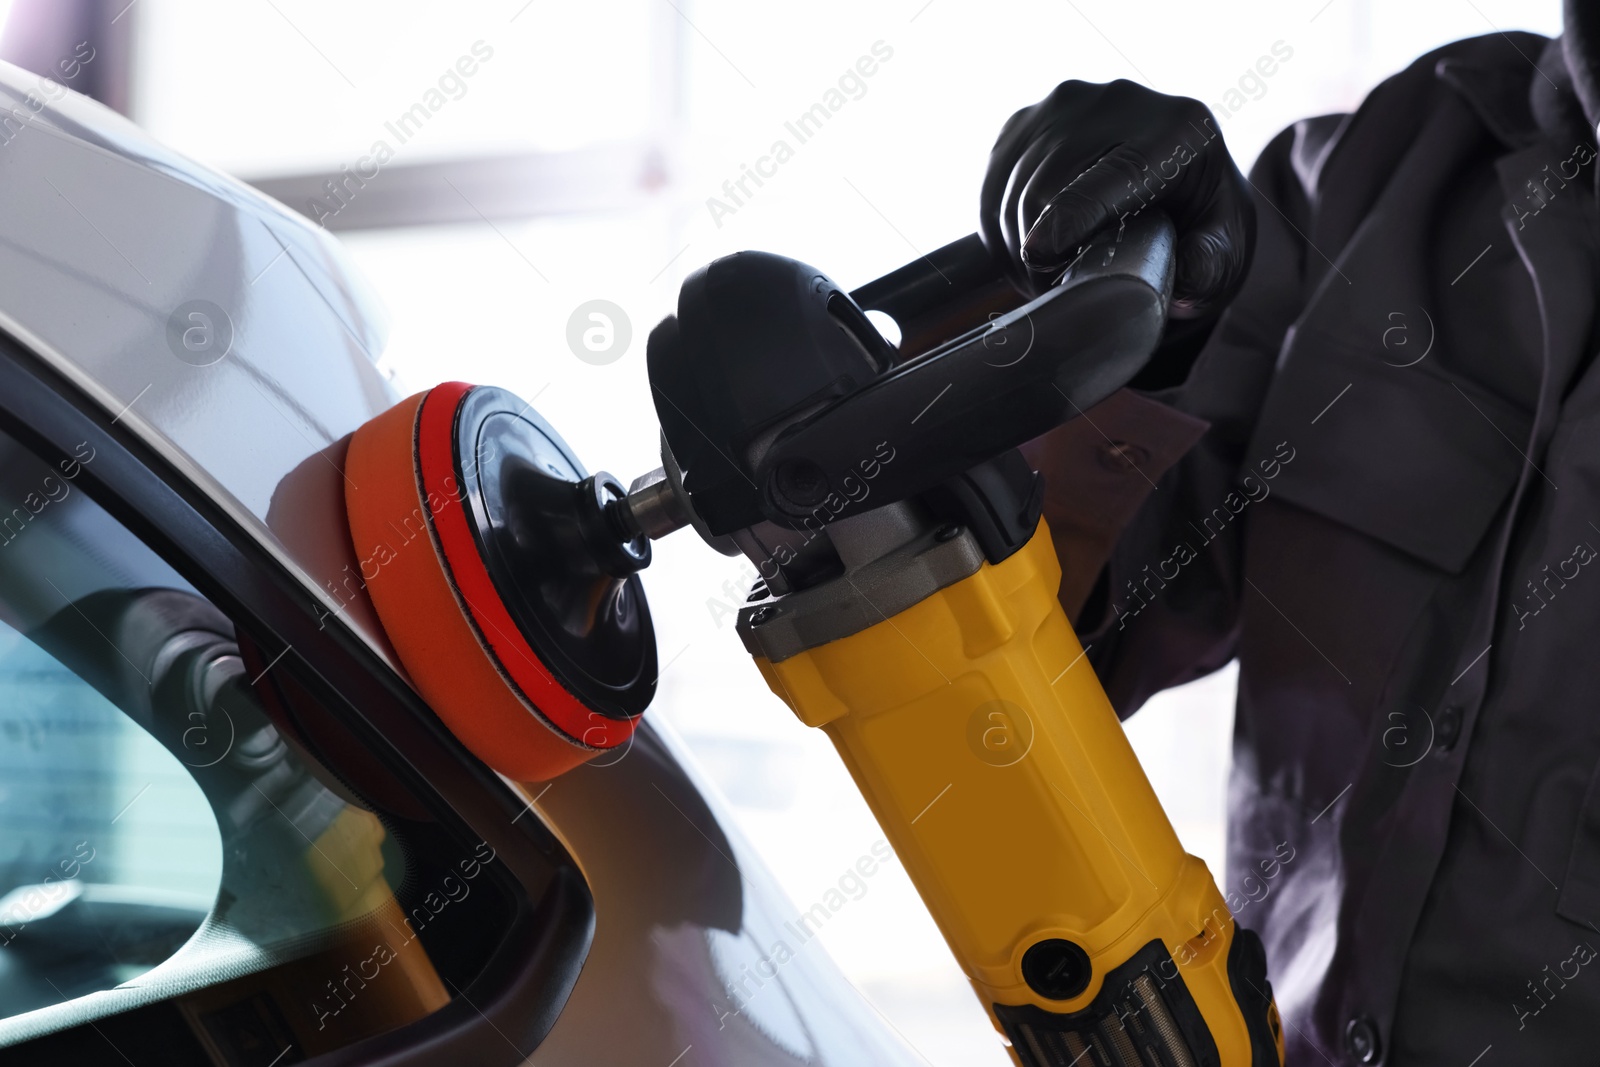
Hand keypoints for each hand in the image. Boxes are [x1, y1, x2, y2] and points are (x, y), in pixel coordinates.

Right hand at [980, 79, 1254, 316]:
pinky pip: (992, 186)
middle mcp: (1117, 102)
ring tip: (1044, 275)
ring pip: (1011, 190)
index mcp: (1176, 131)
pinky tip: (1028, 249)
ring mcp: (1064, 105)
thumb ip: (1211, 266)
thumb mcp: (1225, 253)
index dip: (1068, 219)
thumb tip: (1189, 273)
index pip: (1109, 174)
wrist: (1172, 184)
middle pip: (1046, 186)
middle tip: (1055, 293)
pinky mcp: (1025, 121)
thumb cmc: (1199, 227)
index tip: (1040, 257)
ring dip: (1016, 246)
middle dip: (1040, 253)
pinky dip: (998, 228)